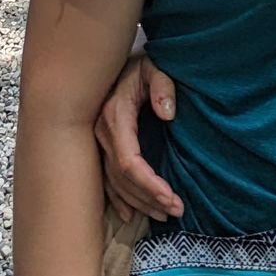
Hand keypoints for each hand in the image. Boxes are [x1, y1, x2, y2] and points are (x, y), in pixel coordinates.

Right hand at [95, 55, 183, 221]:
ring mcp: (99, 142)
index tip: (170, 197)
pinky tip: (130, 215)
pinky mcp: (101, 146)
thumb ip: (163, 86)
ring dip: (139, 202)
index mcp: (115, 116)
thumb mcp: (155, 67)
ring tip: (163, 215)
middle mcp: (102, 133)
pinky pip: (105, 180)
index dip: (148, 183)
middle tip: (176, 211)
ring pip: (115, 183)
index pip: (129, 161)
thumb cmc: (142, 64)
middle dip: (149, 198)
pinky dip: (118, 200)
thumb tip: (168, 114)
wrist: (113, 61)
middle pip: (123, 178)